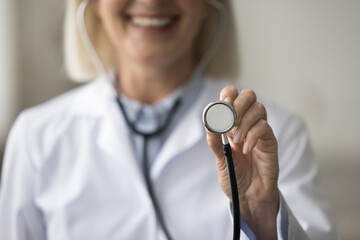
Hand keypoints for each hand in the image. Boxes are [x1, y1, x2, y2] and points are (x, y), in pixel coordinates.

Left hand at [206, 87, 278, 239]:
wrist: (248, 195)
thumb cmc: (234, 176)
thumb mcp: (220, 159)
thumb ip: (214, 141)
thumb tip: (208, 122)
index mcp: (231, 123)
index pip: (232, 96)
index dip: (228, 95)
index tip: (223, 104)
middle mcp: (246, 122)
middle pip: (249, 96)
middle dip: (238, 104)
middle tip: (230, 122)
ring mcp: (259, 130)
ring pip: (259, 109)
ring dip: (245, 122)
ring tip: (236, 141)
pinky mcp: (269, 141)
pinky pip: (264, 128)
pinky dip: (252, 136)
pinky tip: (246, 149)